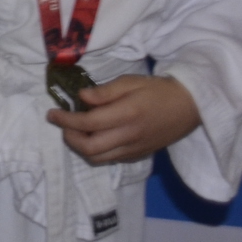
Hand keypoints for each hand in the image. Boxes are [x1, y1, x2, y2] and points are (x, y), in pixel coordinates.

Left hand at [47, 74, 201, 166]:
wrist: (190, 106)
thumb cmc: (159, 90)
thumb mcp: (130, 82)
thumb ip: (104, 92)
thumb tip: (81, 98)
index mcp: (126, 115)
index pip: (87, 123)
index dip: (65, 120)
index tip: (52, 113)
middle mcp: (129, 136)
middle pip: (89, 148)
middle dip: (69, 137)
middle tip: (62, 124)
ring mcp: (135, 149)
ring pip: (98, 158)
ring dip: (81, 148)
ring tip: (75, 131)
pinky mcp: (140, 155)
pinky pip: (111, 159)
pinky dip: (97, 152)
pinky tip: (95, 137)